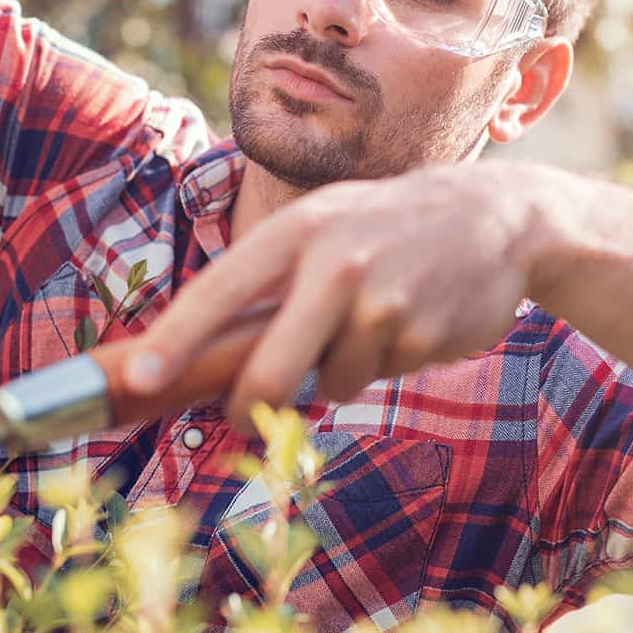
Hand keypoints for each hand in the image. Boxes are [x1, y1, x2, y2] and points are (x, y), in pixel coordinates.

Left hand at [125, 162, 564, 429]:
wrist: (496, 218)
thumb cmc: (383, 228)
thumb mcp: (324, 227)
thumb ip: (272, 283)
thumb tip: (200, 358)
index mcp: (298, 230)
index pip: (219, 290)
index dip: (173, 338)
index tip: (137, 377)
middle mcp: (337, 262)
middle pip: (268, 369)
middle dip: (248, 404)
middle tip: (241, 414)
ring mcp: (383, 302)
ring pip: (328, 383)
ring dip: (337, 373)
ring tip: (368, 323)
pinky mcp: (422, 337)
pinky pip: (377, 379)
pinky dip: (382, 365)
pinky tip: (407, 322)